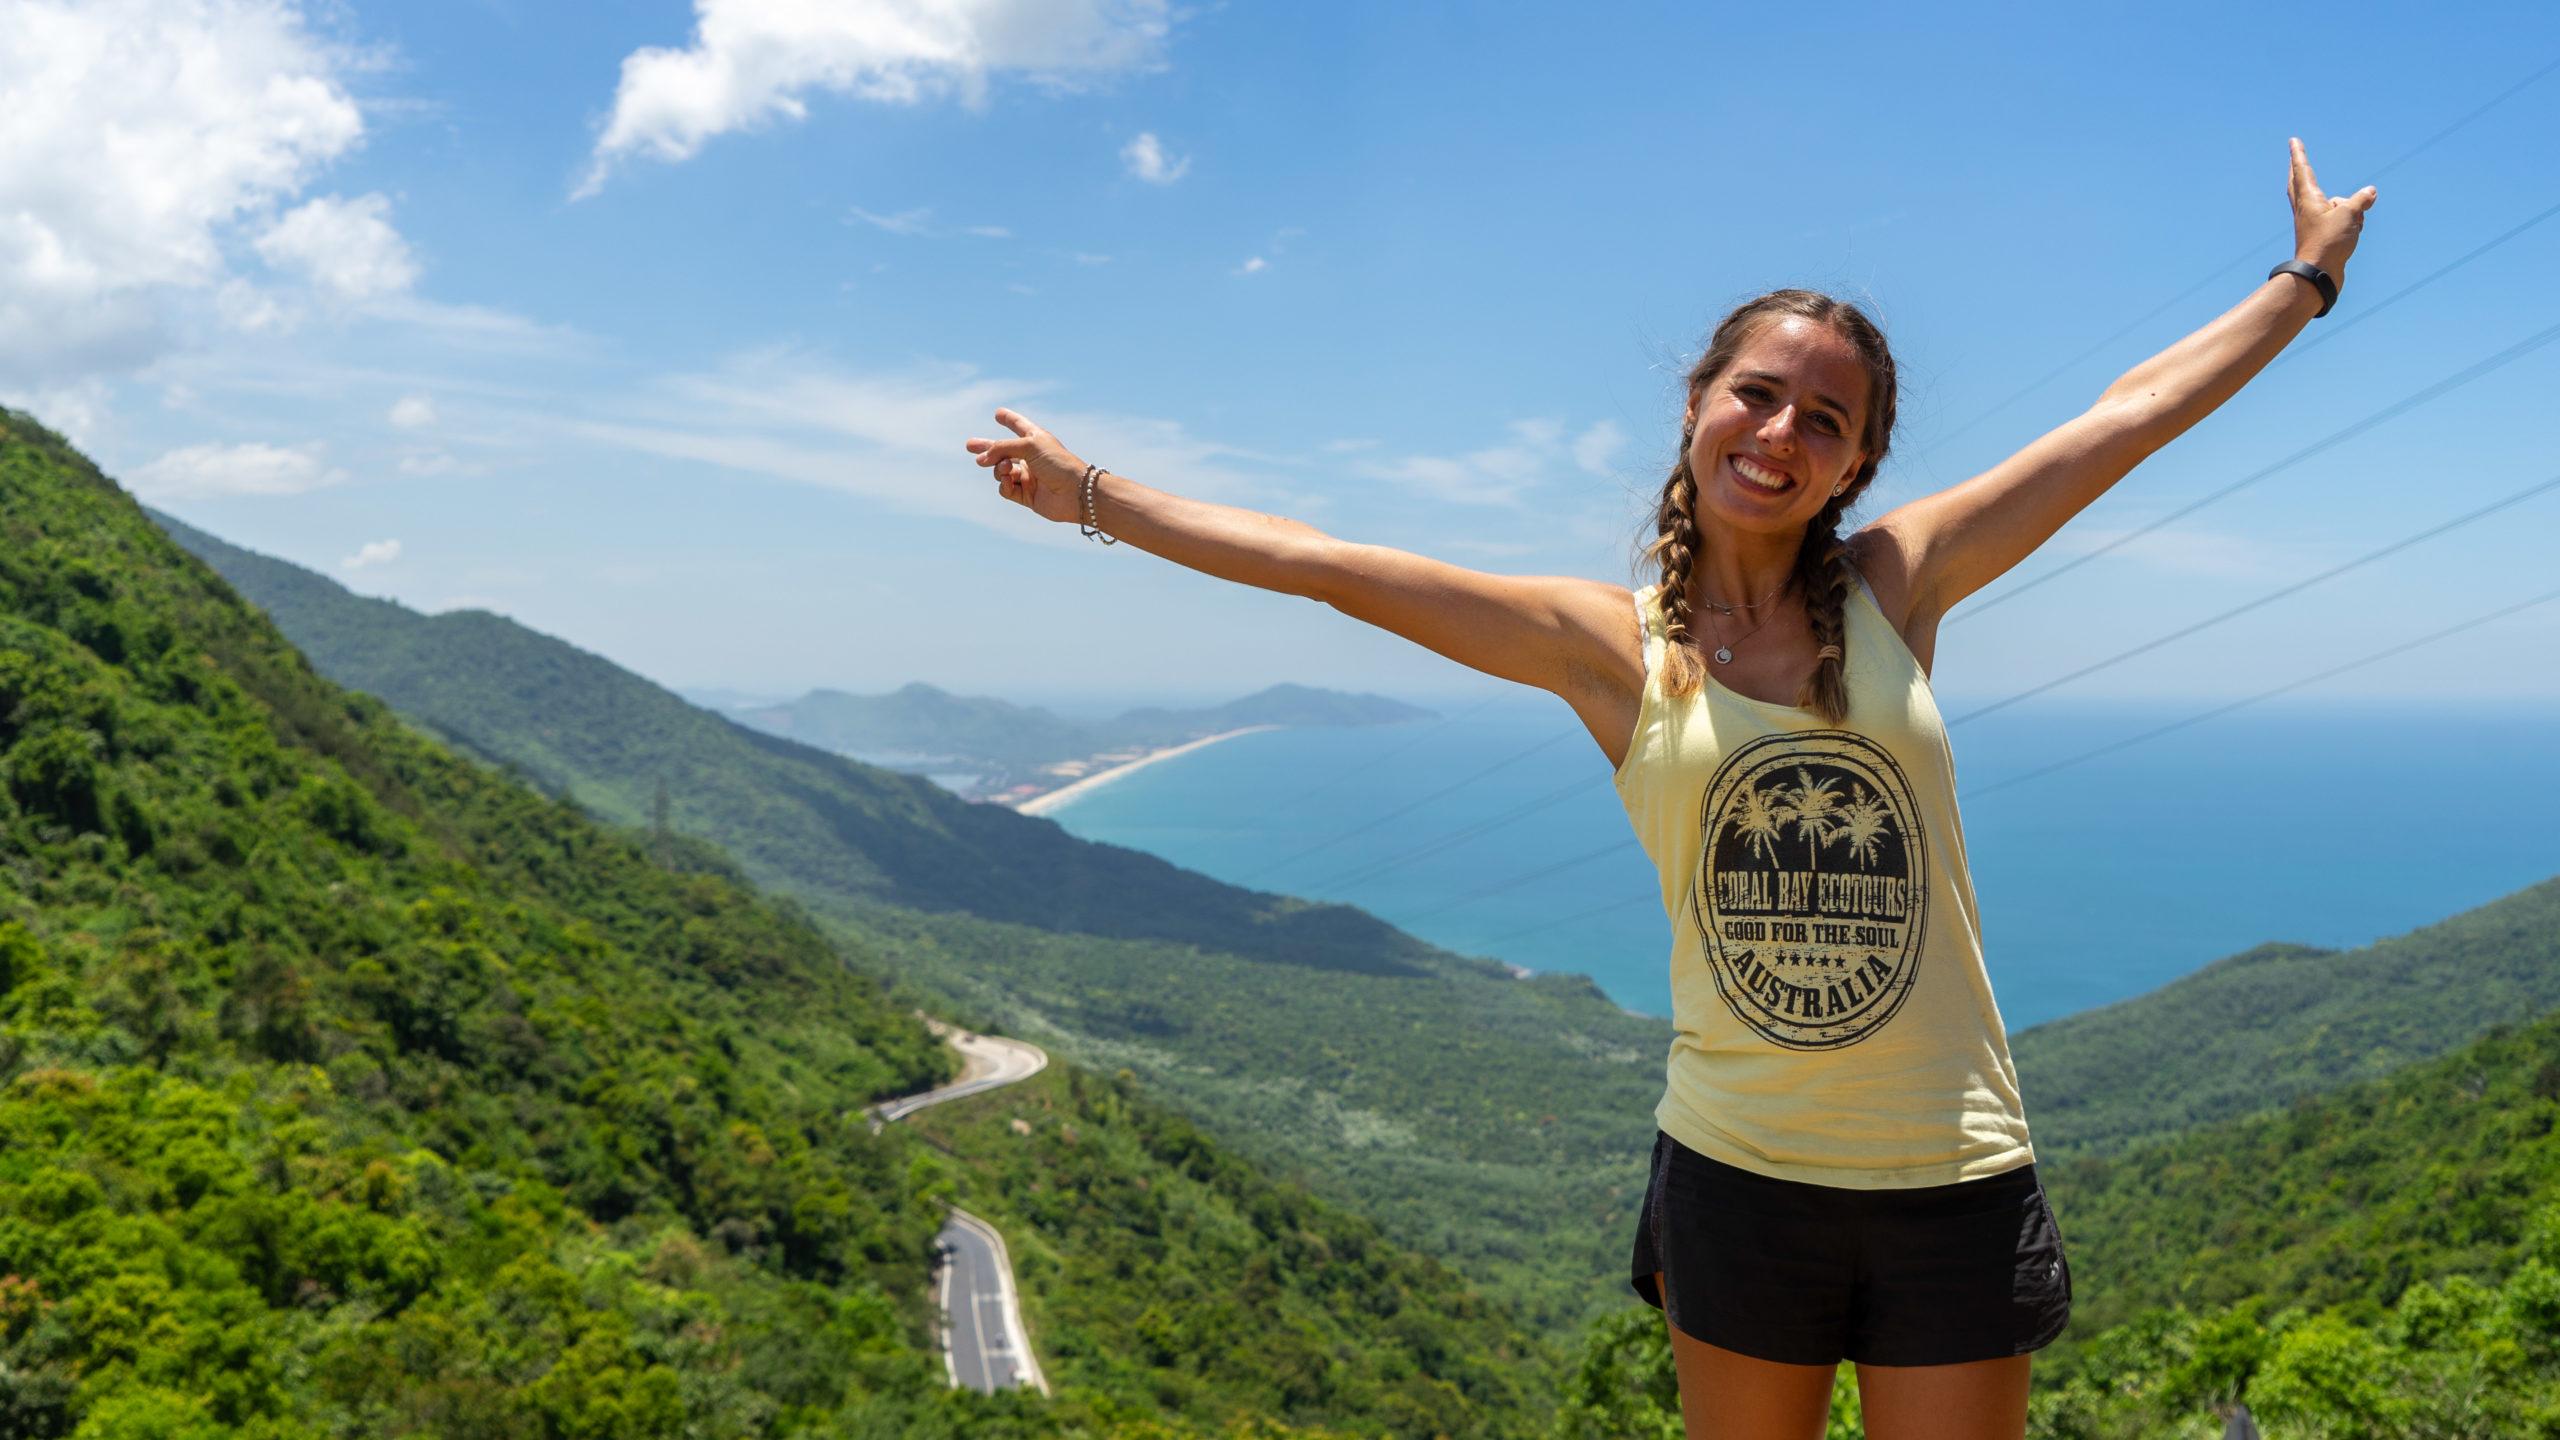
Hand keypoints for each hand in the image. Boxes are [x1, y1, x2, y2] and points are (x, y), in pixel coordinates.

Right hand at [963, 408, 1090, 524]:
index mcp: (1036, 439)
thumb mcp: (1029, 445)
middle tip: (969, 445)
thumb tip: (980, 460)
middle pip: (1003, 450)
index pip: (1019, 425)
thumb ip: (1001, 448)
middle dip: (987, 448)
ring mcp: (1028, 477)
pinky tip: (1008, 481)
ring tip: (1004, 468)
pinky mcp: (1026, 496)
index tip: (998, 413)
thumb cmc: (1058, 462)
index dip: (1009, 419)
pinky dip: (1004, 484)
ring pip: (1000, 471)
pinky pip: (1006, 489)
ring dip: (998, 468)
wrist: (1076, 493)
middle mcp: (1031, 457)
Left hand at [2287, 136, 2376, 277]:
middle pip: (2301, 184)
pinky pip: (2341, 220)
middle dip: (2300, 170)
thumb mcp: (2351, 214)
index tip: (2293, 140)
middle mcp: (2305, 209)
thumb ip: (2361, 199)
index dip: (2299, 154)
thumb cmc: (2330, 242)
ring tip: (2352, 226)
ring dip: (2347, 208)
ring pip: (2333, 204)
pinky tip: (2353, 235)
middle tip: (2295, 158)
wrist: (2320, 273)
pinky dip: (2351, 222)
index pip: (2302, 170)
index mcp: (2308, 199)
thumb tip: (2370, 191)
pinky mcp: (2320, 235)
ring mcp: (2311, 222)